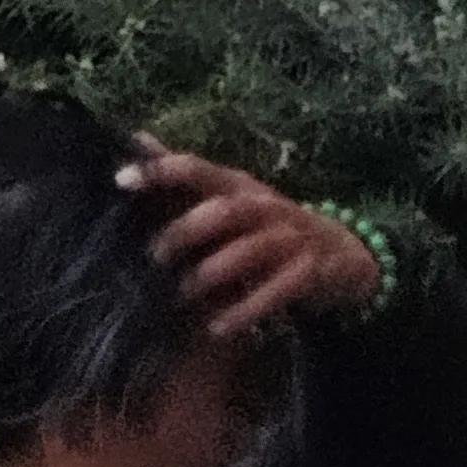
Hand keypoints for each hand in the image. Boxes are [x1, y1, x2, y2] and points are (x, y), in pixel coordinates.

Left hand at [116, 141, 384, 336]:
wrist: (345, 252)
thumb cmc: (269, 222)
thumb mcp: (231, 194)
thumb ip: (185, 174)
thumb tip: (136, 139)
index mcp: (240, 184)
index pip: (199, 169)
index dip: (162, 170)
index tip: (122, 179)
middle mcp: (265, 205)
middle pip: (223, 210)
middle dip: (186, 231)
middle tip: (154, 256)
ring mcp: (290, 238)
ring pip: (250, 251)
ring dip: (212, 273)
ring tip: (181, 295)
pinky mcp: (309, 273)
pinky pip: (276, 291)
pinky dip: (246, 310)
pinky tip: (218, 327)